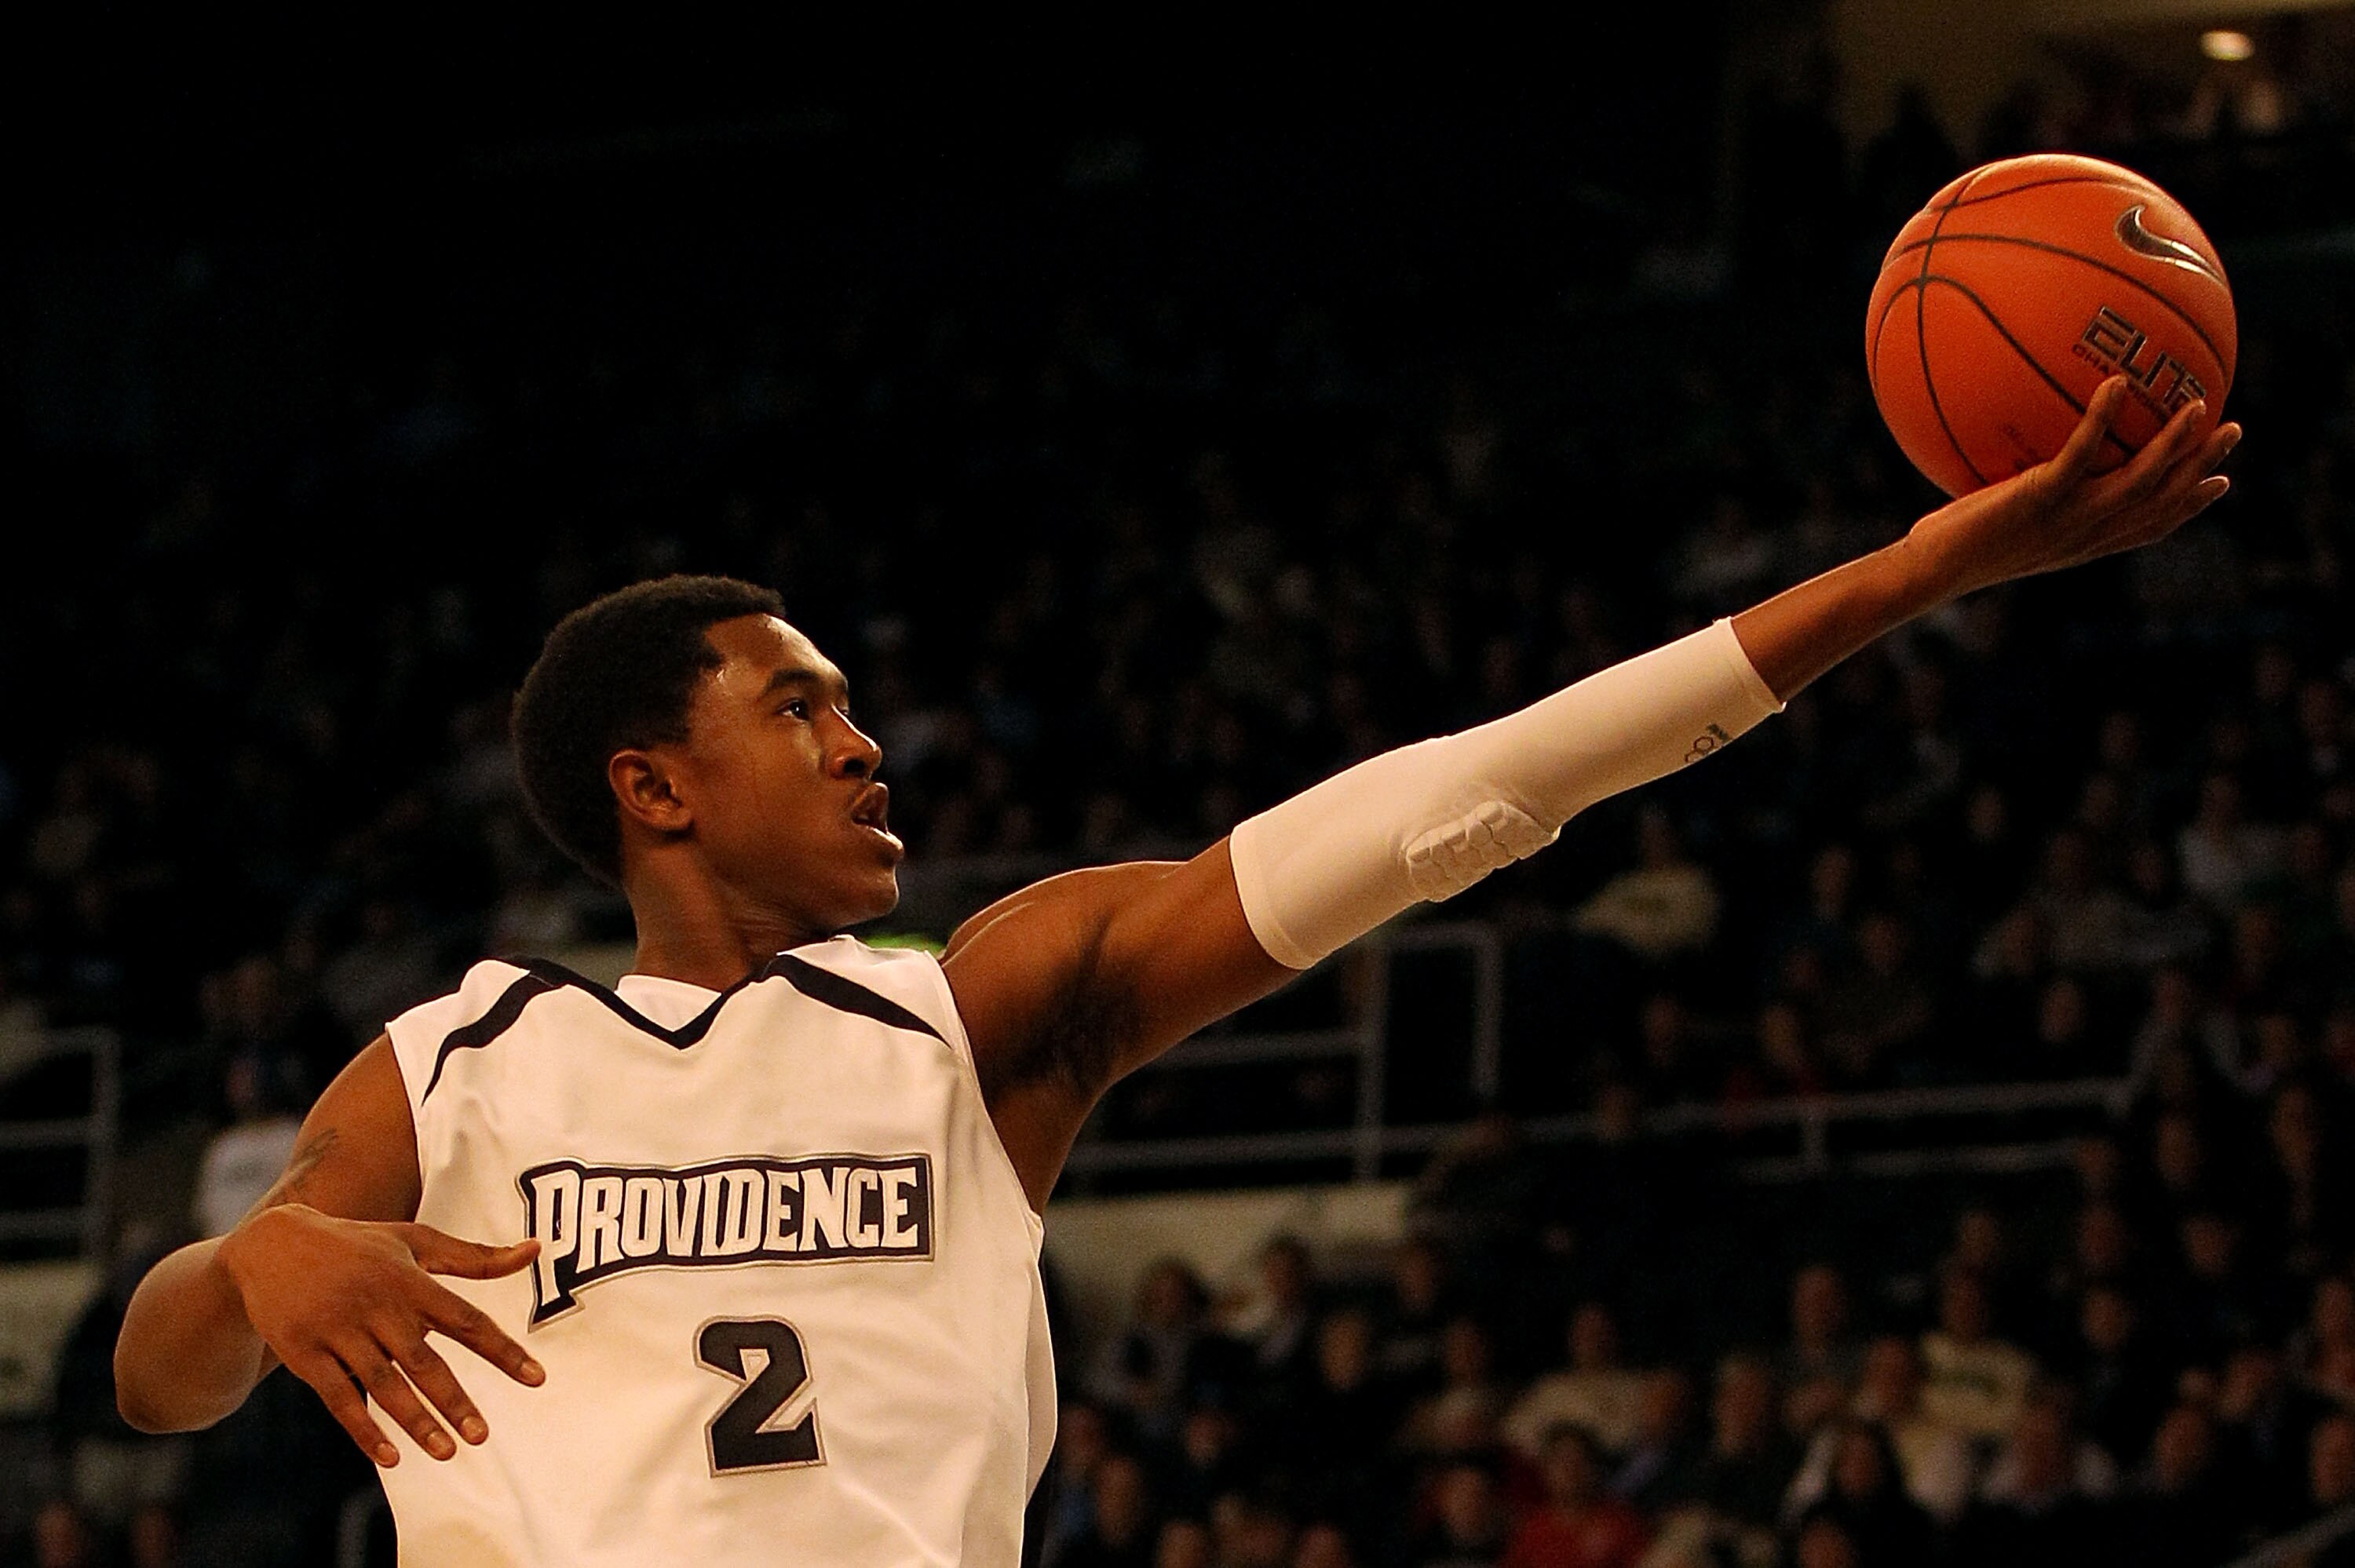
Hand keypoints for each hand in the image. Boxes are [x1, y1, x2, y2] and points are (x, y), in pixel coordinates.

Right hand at [217, 1204, 543, 1466]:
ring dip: (416, 1421)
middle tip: (482, 1436)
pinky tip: (390, 1457)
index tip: (537, 1378)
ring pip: (383, 1384)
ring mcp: (338, 1331)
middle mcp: (376, 1306)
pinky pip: (339, 1398)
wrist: (273, 1244)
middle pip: (423, 1360)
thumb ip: (475, 1257)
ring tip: (448, 1452)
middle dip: (454, 1400)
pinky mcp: (304, 1354)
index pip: (465, 1319)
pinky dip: (364, 1429)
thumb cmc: (359, 1245)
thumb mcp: (416, 1241)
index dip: (502, 1350)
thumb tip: (535, 1250)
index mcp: (409, 1280)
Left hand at [1904, 375, 2241, 603]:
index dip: (2189, 506)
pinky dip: (2100, 417)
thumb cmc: (1952, 550)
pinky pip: (2080, 452)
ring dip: (2174, 442)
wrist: (1928, 572)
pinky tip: (2115, 382)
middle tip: (2234, 431)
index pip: (2149, 527)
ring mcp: (2067, 518)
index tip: (2221, 483)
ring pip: (2140, 479)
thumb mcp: (1999, 527)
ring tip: (2200, 404)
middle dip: (2202, 466)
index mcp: (2082, 544)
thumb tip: (2020, 468)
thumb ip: (2024, 502)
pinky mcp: (2040, 498)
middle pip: (2161, 501)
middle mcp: (2085, 535)